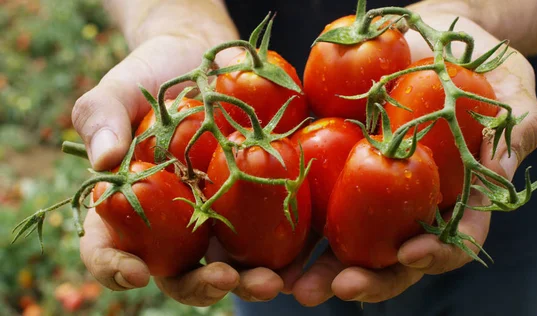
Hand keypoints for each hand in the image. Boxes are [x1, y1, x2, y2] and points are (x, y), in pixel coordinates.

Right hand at [74, 29, 299, 305]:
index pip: (109, 250)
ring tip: (273, 281)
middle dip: (201, 286)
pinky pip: (275, 237)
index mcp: (127, 209)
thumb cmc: (153, 78)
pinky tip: (303, 261)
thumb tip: (103, 159)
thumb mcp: (119, 90)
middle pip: (180, 274)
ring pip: (232, 267)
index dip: (114, 268)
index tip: (135, 273)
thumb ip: (101, 117)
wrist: (208, 61)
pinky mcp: (260, 206)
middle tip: (224, 279)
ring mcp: (219, 220)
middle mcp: (173, 225)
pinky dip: (289, 255)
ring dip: (251, 282)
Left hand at [290, 12, 536, 305]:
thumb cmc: (482, 74)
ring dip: (319, 268)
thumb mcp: (512, 96)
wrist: (433, 44)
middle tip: (339, 288)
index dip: (434, 255)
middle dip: (367, 279)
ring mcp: (370, 193)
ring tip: (291, 285)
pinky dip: (291, 222)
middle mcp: (410, 208)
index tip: (410, 255)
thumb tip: (494, 176)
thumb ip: (513, 136)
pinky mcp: (336, 168)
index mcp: (454, 201)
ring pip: (345, 241)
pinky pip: (313, 198)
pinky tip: (267, 239)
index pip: (449, 240)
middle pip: (390, 257)